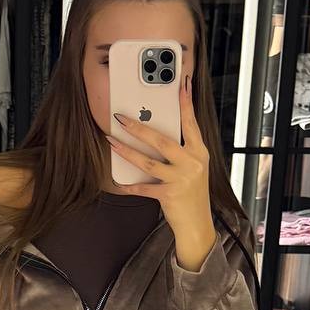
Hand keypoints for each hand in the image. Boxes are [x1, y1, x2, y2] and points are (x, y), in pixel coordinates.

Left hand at [105, 72, 217, 270]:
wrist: (198, 225)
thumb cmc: (192, 195)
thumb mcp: (193, 169)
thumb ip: (181, 151)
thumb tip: (155, 134)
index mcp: (199, 153)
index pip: (191, 123)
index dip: (186, 103)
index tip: (182, 84)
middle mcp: (192, 164)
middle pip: (162, 141)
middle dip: (139, 127)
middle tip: (121, 117)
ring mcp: (181, 180)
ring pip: (148, 162)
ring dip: (126, 151)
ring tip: (111, 141)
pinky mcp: (169, 195)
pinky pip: (144, 187)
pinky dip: (130, 185)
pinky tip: (118, 182)